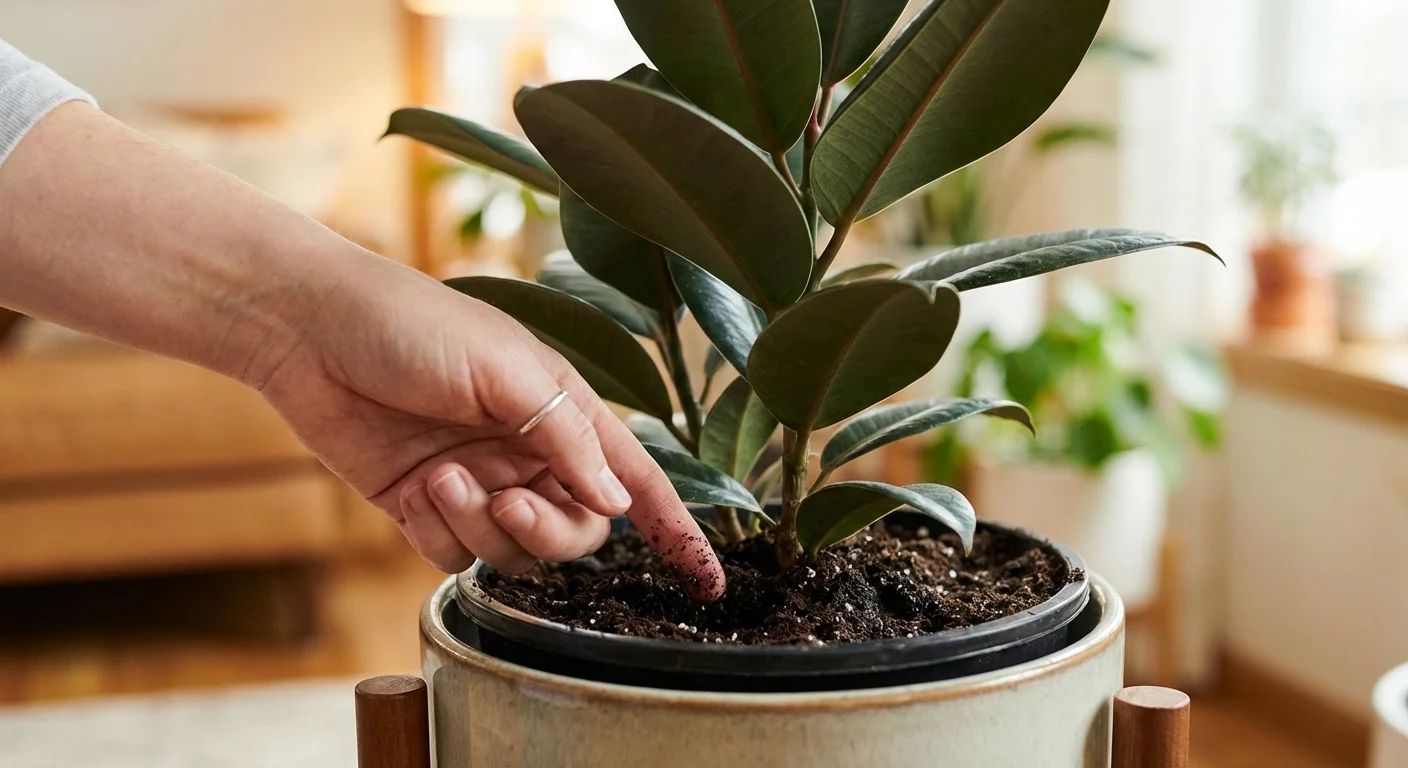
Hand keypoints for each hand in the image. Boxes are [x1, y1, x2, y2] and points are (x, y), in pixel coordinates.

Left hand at [257, 256, 724, 601]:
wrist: (308, 330)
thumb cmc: (414, 325)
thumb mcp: (506, 368)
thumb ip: (565, 435)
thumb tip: (615, 502)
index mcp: (562, 410)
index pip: (634, 480)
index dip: (674, 530)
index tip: (706, 580)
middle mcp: (527, 452)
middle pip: (576, 530)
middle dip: (548, 530)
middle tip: (509, 503)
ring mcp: (478, 482)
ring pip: (512, 550)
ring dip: (481, 526)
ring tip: (442, 477)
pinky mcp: (425, 505)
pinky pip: (455, 555)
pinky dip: (440, 533)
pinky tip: (416, 489)